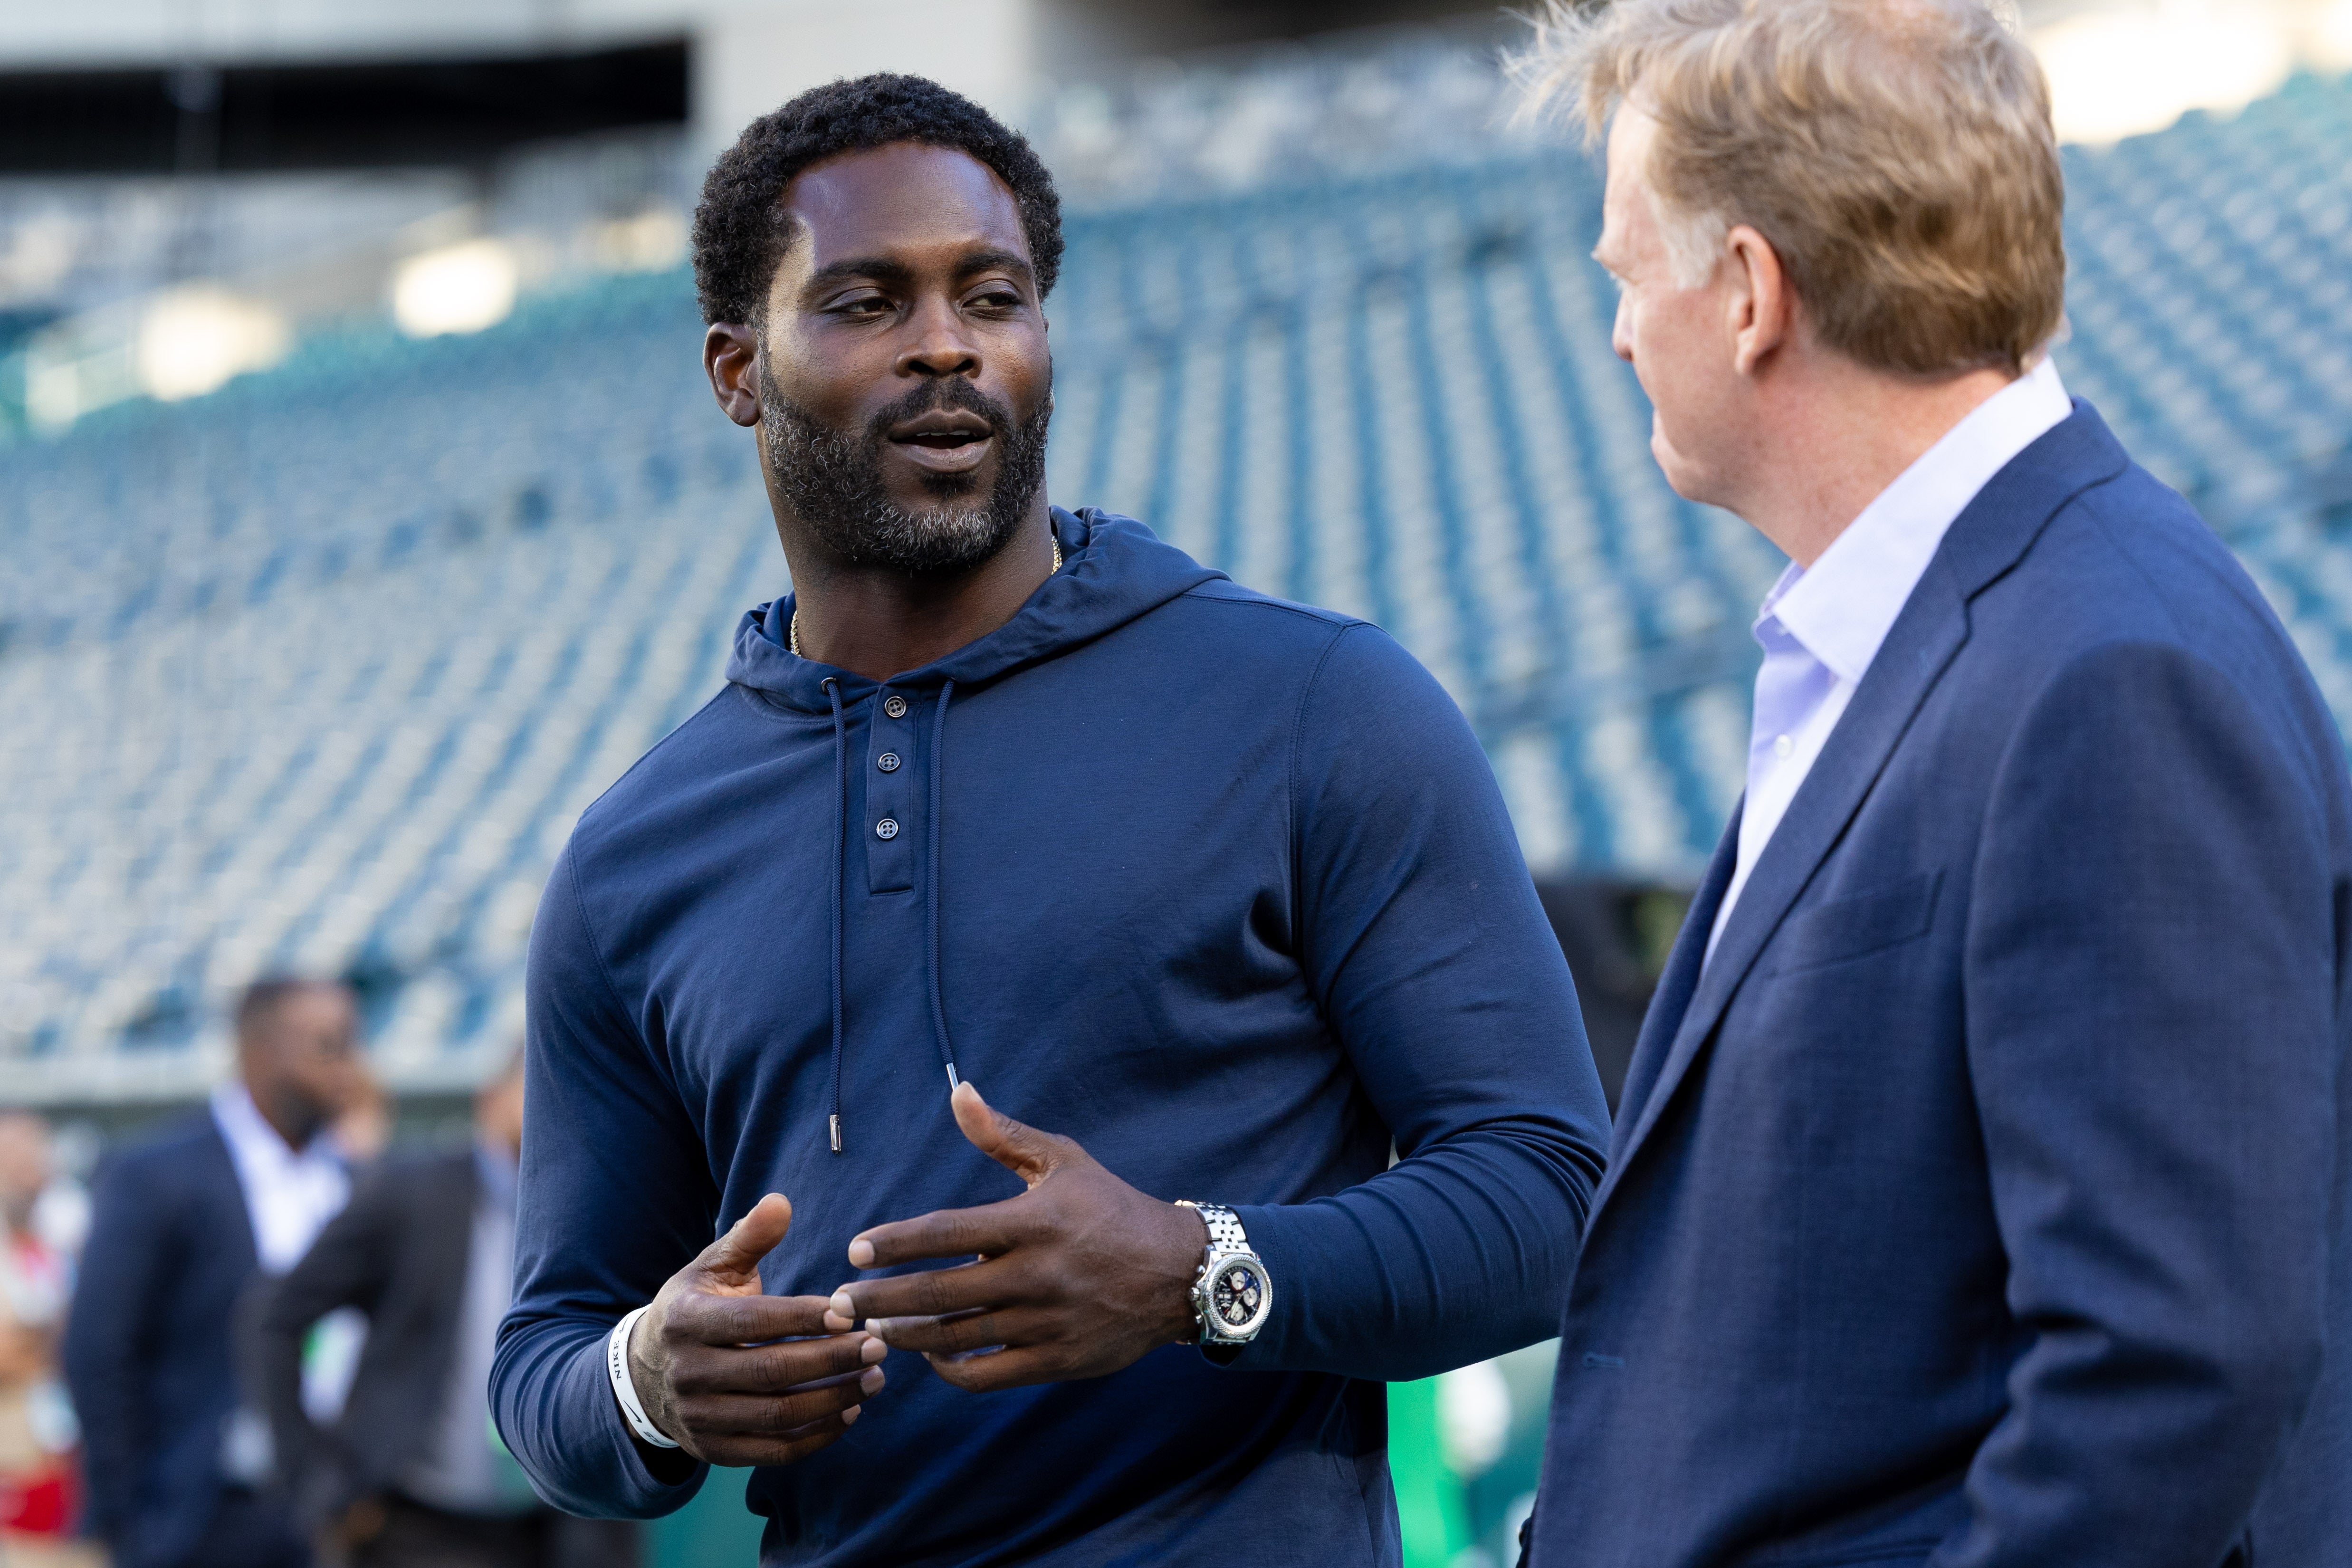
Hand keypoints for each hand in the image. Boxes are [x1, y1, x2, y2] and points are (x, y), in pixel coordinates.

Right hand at [627, 1193, 888, 1466]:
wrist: (643, 1373)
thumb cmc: (695, 1308)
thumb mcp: (711, 1268)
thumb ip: (749, 1237)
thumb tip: (782, 1202)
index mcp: (686, 1321)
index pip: (754, 1321)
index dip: (804, 1317)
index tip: (849, 1310)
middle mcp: (688, 1373)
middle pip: (771, 1371)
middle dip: (831, 1358)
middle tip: (878, 1344)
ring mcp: (698, 1417)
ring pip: (777, 1415)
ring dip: (834, 1399)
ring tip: (875, 1378)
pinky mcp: (712, 1451)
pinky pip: (772, 1451)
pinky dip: (815, 1437)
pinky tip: (850, 1413)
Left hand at [821, 1081, 1208, 1391]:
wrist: (1179, 1274)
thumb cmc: (1111, 1209)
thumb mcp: (1064, 1161)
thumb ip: (1004, 1135)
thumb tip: (959, 1092)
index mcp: (1033, 1221)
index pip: (945, 1232)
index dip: (894, 1241)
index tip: (856, 1248)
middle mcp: (1036, 1274)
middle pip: (937, 1292)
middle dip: (880, 1298)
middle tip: (842, 1299)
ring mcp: (1046, 1321)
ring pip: (955, 1337)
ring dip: (905, 1335)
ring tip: (875, 1327)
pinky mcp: (1056, 1360)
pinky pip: (986, 1374)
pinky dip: (949, 1370)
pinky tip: (930, 1355)